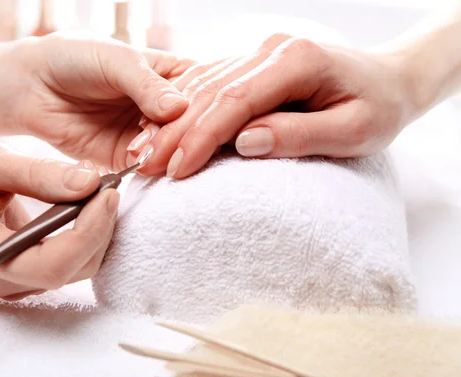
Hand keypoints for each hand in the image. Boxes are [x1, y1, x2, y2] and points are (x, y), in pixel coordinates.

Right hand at [0, 137, 118, 300]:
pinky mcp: (28, 278)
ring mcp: (12, 284)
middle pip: (69, 271)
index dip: (87, 234)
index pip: (48, 265)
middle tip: (109, 187)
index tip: (107, 195)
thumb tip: (89, 183)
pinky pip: (73, 265)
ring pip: (77, 270)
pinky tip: (89, 208)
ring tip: (100, 193)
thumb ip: (36, 173)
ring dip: (98, 232)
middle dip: (99, 230)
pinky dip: (89, 236)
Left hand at [12, 34, 193, 170]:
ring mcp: (150, 135)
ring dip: (163, 155)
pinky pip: (147, 170)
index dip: (199, 107)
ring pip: (173, 152)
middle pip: (191, 128)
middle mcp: (167, 108)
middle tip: (159, 136)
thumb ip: (145, 84)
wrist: (31, 85)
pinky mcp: (128, 158)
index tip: (183, 115)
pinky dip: (147, 171)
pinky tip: (139, 165)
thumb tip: (177, 109)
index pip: (202, 94)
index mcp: (173, 75)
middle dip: (179, 136)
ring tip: (141, 148)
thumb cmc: (73, 57)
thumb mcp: (114, 59)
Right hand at [131, 34, 415, 178]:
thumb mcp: (354, 131)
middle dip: (175, 132)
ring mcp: (259, 52)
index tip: (178, 169)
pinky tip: (160, 126)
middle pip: (211, 92)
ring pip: (203, 85)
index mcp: (296, 60)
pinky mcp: (253, 62)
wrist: (388, 79)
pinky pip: (209, 82)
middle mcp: (271, 50)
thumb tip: (245, 143)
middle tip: (145, 167)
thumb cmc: (378, 109)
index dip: (203, 137)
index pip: (236, 101)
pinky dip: (183, 107)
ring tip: (144, 153)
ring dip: (171, 121)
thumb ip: (300, 134)